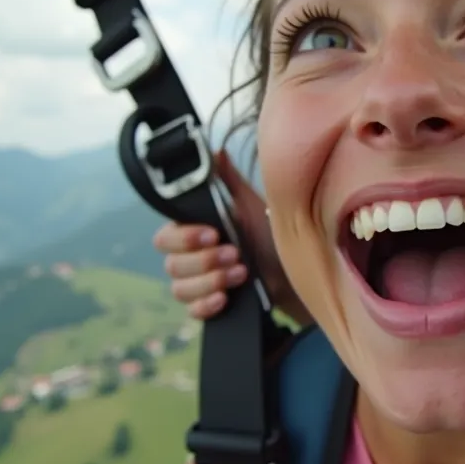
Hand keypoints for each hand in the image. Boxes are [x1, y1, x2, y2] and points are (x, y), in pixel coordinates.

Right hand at [153, 150, 310, 323]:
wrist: (299, 273)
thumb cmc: (271, 234)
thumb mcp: (252, 204)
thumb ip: (229, 181)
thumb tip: (215, 151)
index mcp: (193, 233)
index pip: (165, 238)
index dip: (185, 238)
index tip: (213, 234)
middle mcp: (190, 260)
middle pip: (171, 266)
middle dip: (203, 261)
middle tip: (234, 253)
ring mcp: (199, 286)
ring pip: (180, 290)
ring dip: (210, 281)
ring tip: (241, 272)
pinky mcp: (210, 307)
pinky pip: (193, 312)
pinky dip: (207, 305)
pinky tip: (225, 297)